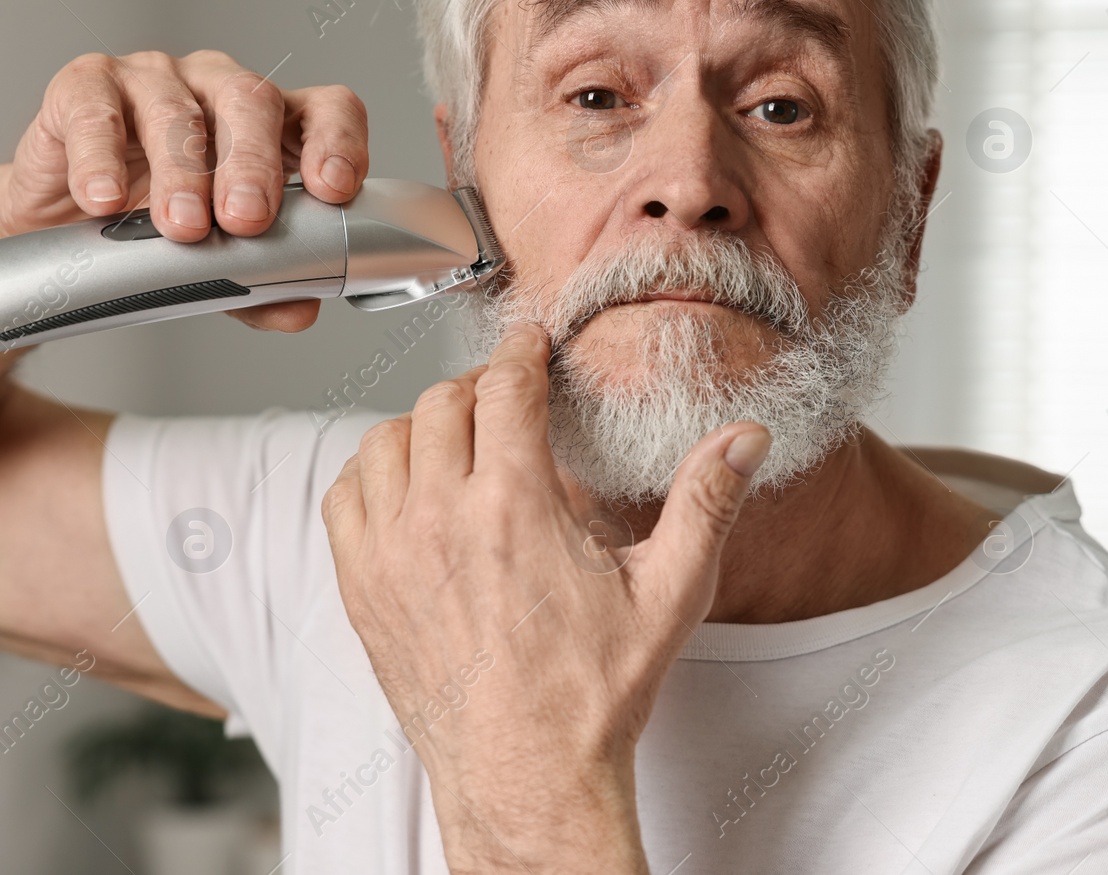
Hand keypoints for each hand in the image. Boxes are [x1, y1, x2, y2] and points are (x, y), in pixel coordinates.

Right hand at [0, 49, 368, 331]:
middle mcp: (220, 88)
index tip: (334, 189)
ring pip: (177, 111)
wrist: (65, 225)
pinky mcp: (85, 85)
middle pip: (254, 101)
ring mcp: (155, 79)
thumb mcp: (219, 261)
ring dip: (182, 173)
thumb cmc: (157, 224)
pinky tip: (103, 199)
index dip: (338, 142)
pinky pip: (95, 111)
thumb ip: (262, 283)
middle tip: (247, 221)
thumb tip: (298, 310)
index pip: (325, 110)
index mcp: (272, 124)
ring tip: (182, 227)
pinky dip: (99, 158)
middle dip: (254, 165)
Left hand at [321, 323, 770, 872]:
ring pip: (385, 442)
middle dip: (479, 384)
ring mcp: (390, 556)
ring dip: (423, 425)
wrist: (527, 778)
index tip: (530, 345)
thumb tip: (747, 438)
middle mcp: (441, 520)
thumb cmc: (593, 694)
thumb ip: (706, 502)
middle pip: (443, 403)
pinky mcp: (363, 591)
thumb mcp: (670, 592)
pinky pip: (344, 498)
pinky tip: (405, 487)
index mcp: (516, 506)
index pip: (505, 387)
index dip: (521, 352)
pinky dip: (370, 474)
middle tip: (507, 395)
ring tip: (459, 437)